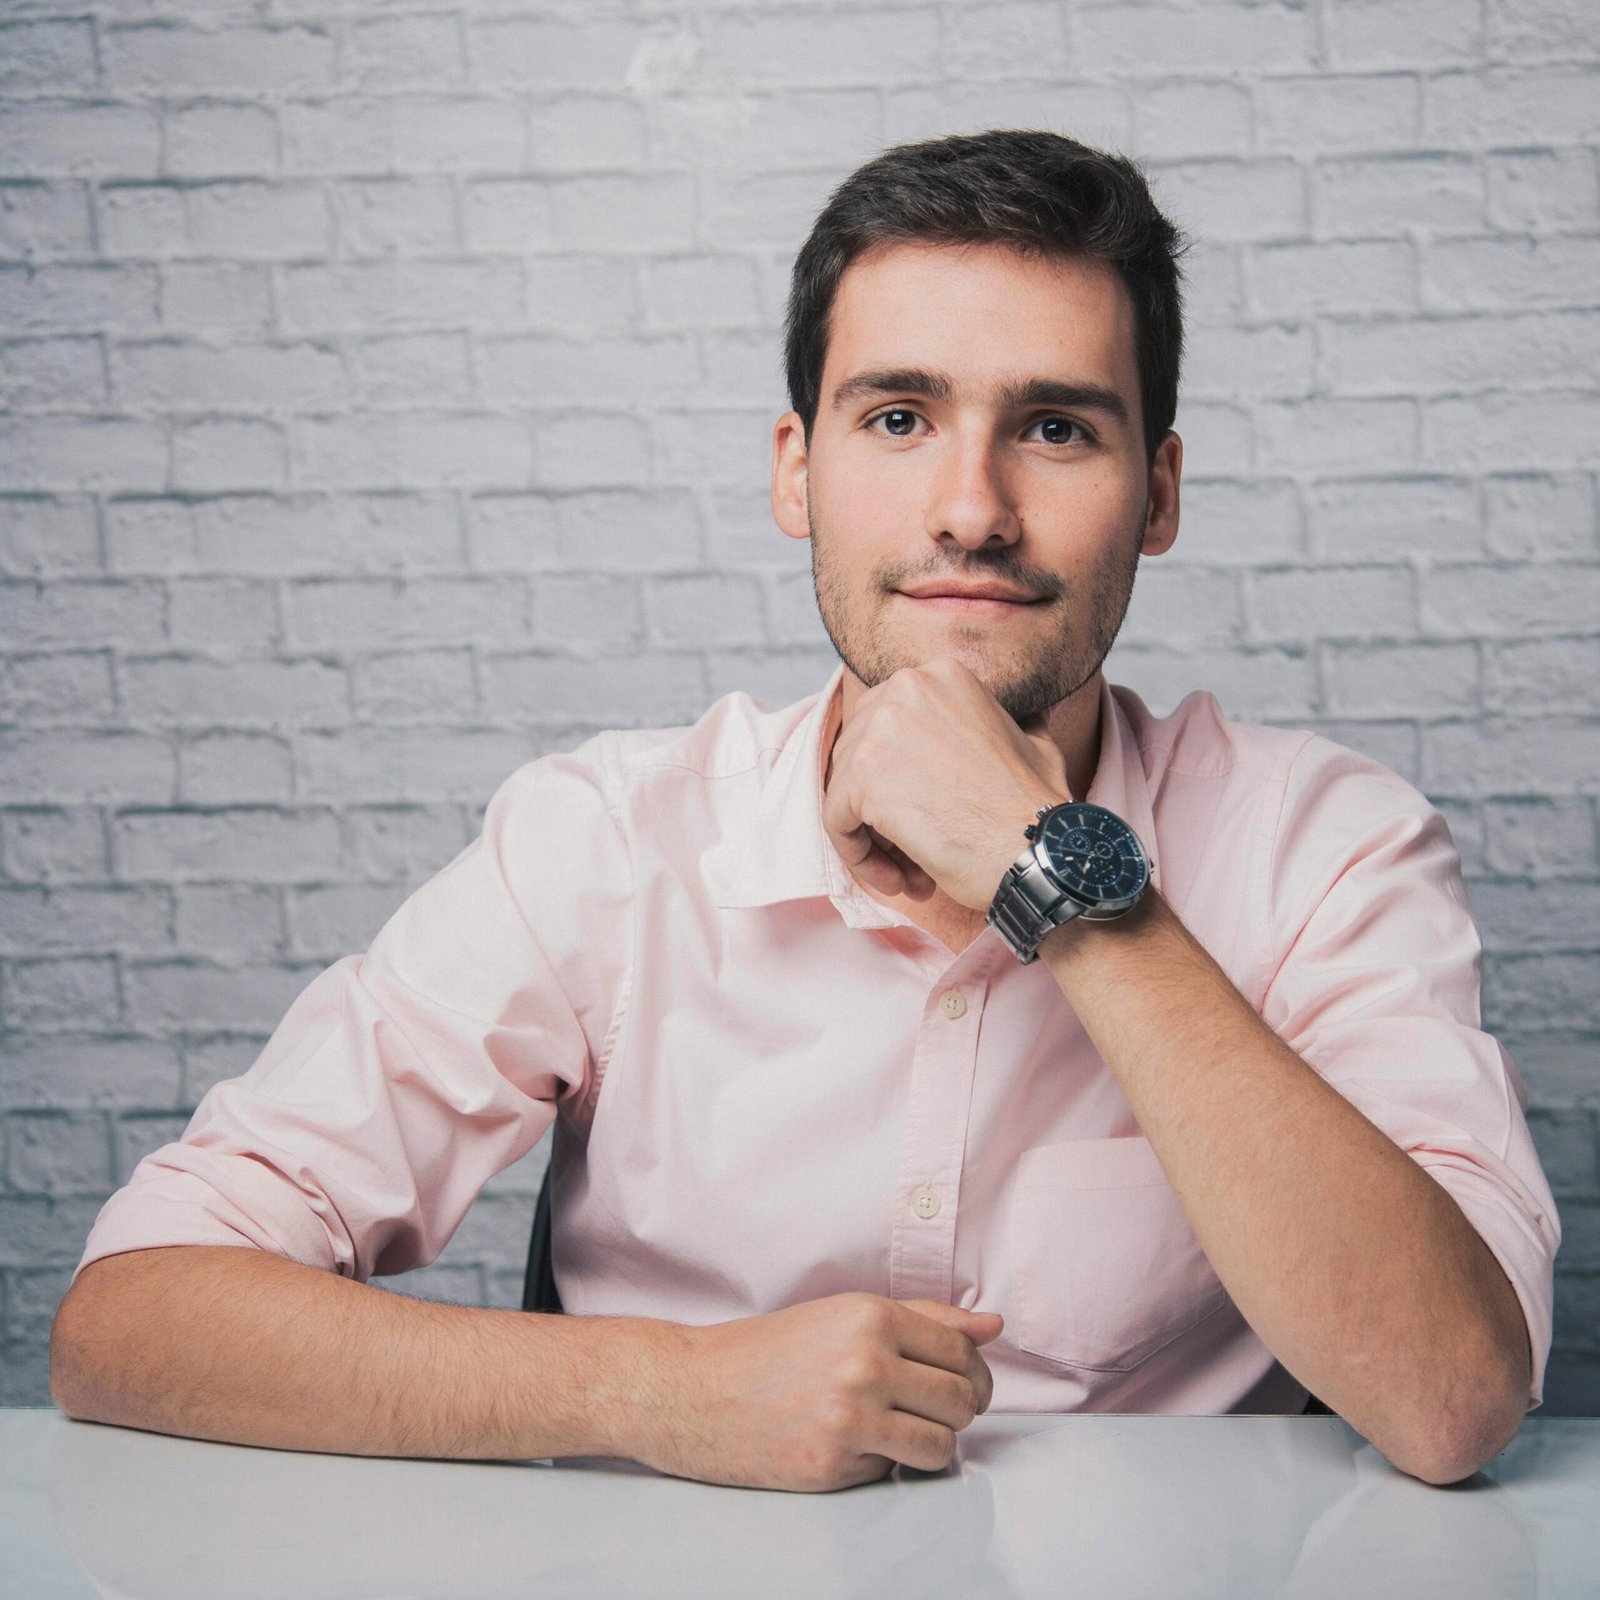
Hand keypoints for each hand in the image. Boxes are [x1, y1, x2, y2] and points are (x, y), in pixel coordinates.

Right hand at [631, 1292, 1003, 1491]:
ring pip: (942, 1444)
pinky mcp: (833, 1466)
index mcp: (871, 1316)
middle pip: (961, 1400)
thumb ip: (924, 1318)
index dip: (971, 1372)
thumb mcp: (844, 1314)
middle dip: (954, 1410)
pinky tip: (851, 1446)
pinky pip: (894, 1472)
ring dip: (930, 1444)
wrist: (694, 1390)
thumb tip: (994, 1325)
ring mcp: (850, 1418)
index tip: (960, 1383)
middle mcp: (866, 1362)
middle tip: (926, 1410)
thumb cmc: (770, 1350)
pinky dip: (883, 1463)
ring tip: (895, 1431)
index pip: (962, 1351)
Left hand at [822, 657, 1069, 910]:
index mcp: (941, 674)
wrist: (1040, 850)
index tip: (922, 812)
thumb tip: (1009, 719)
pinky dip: (859, 856)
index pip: (884, 724)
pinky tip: (900, 879)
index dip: (897, 776)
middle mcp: (905, 688)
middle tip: (914, 850)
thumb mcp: (1028, 738)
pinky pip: (836, 821)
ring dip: (875, 838)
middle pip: (858, 755)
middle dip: (881, 809)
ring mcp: (880, 731)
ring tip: (913, 872)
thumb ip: (999, 721)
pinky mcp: (863, 780)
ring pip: (846, 791)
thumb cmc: (1037, 806)